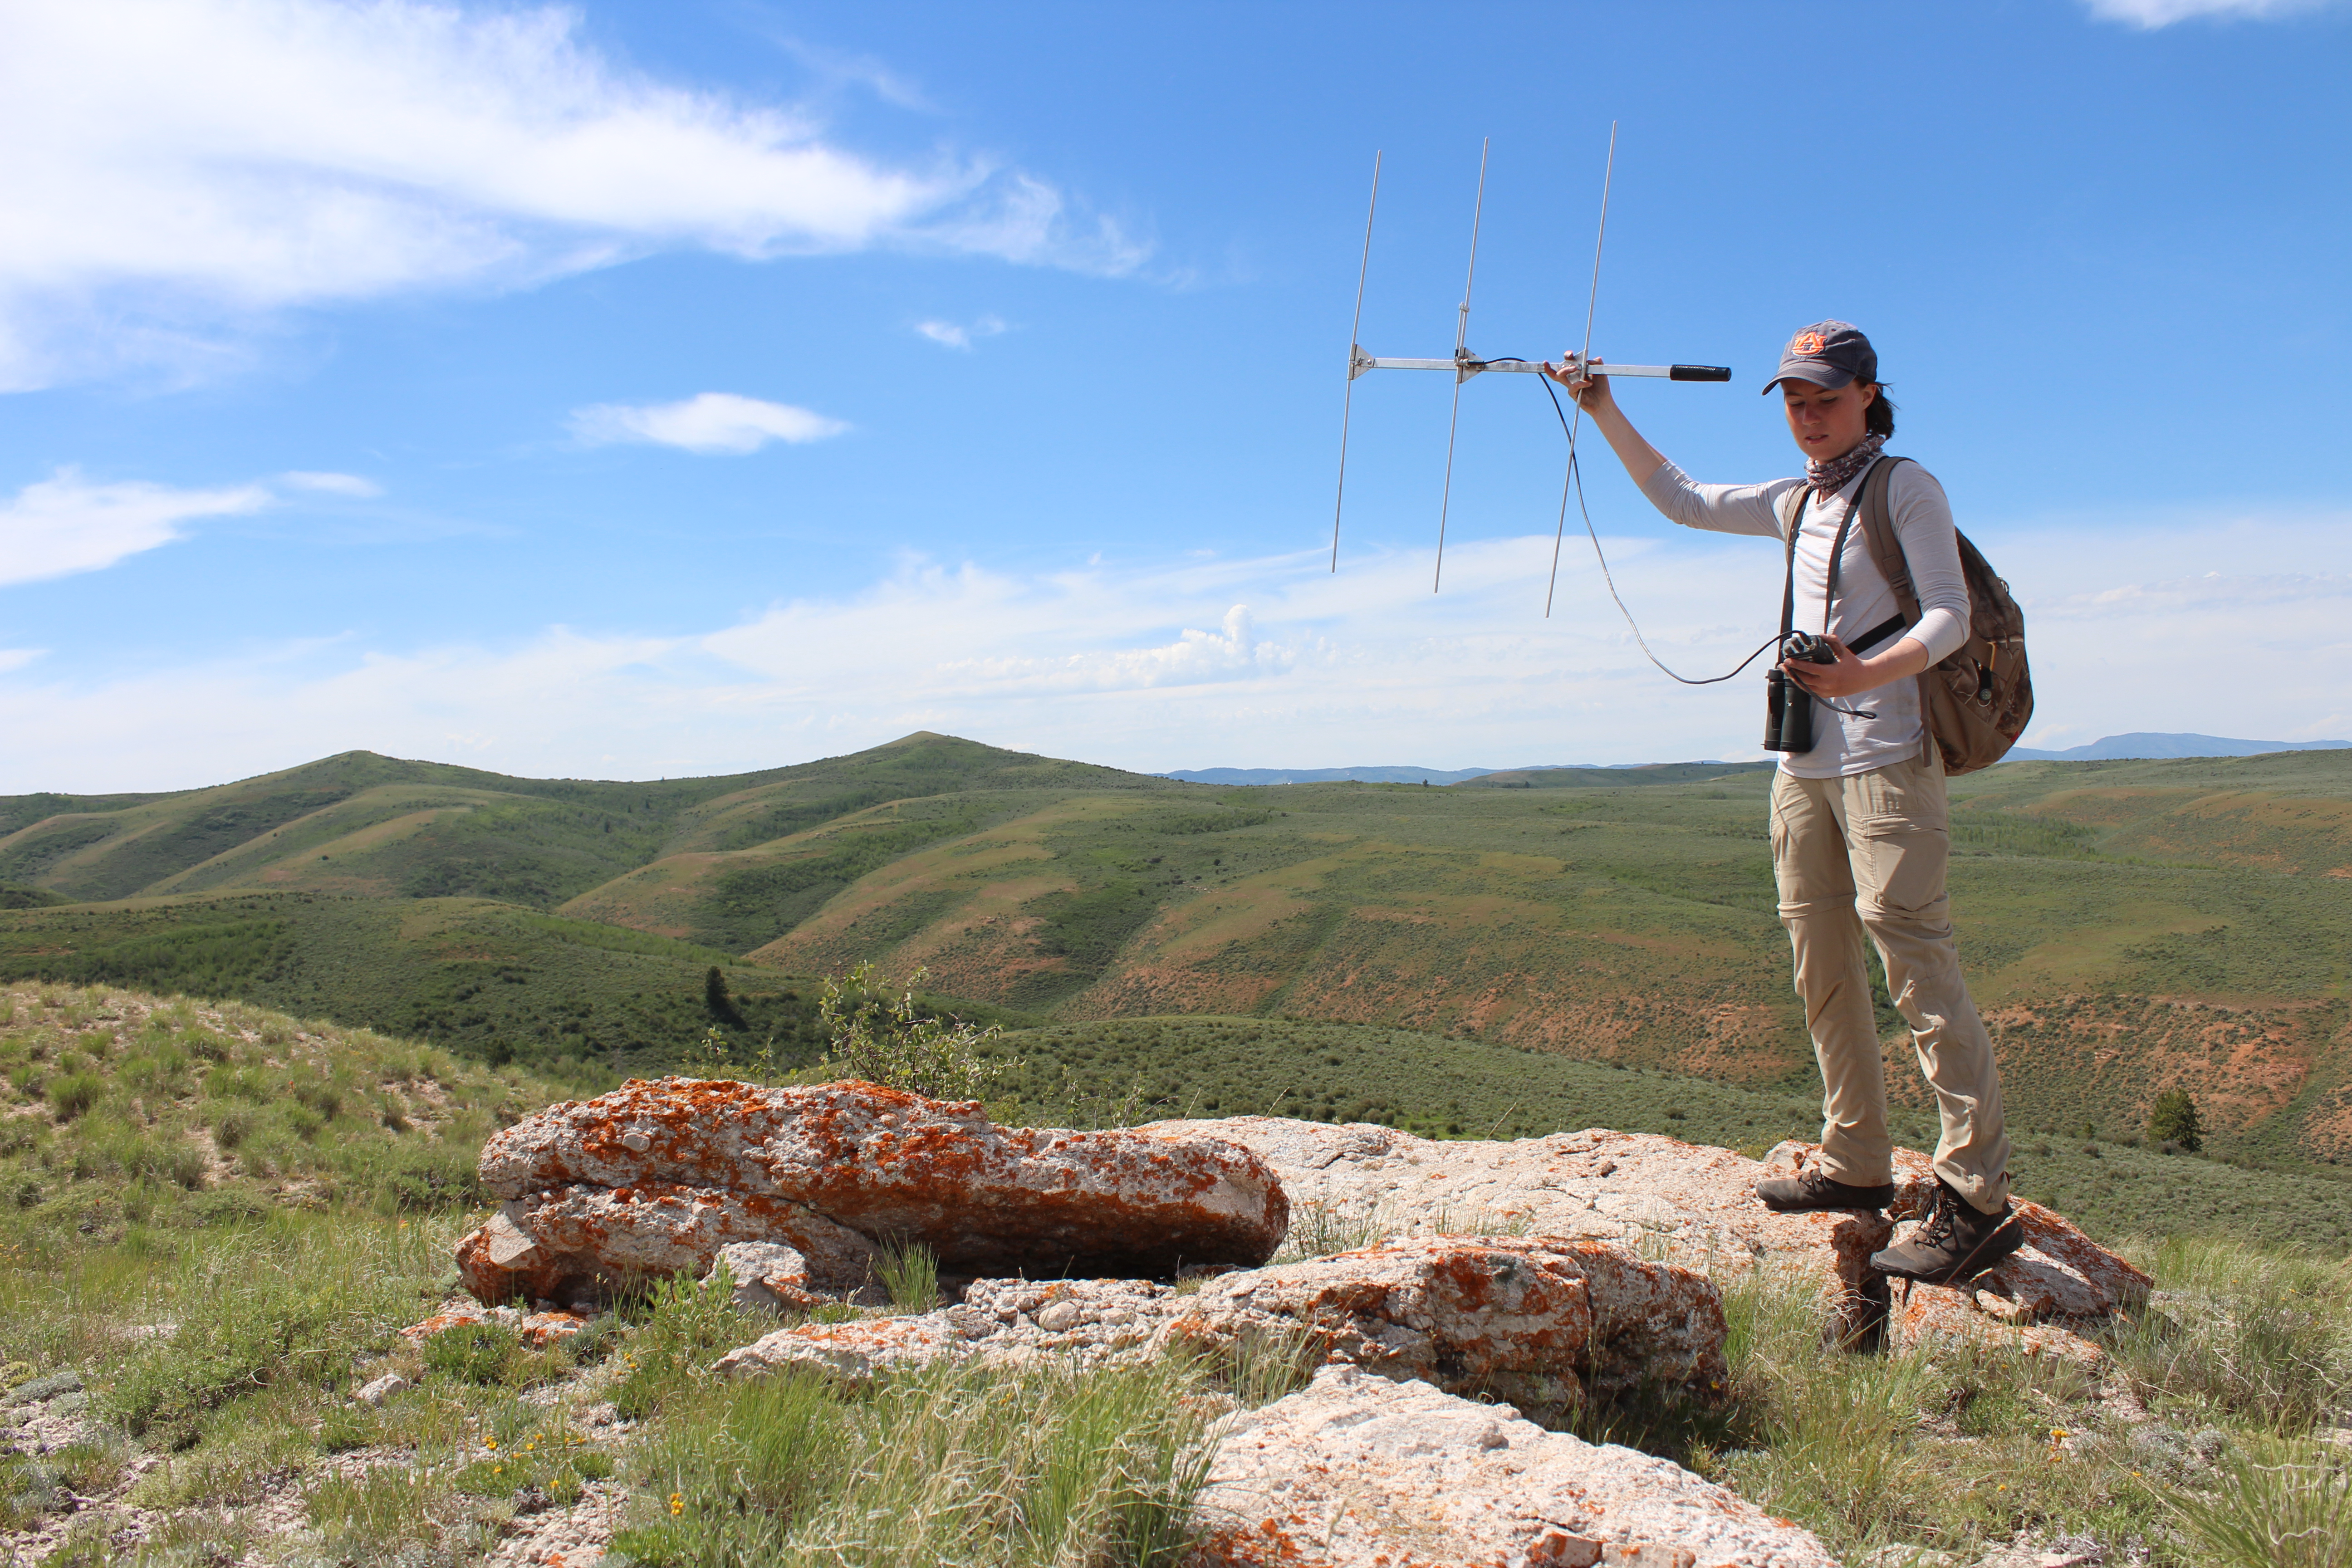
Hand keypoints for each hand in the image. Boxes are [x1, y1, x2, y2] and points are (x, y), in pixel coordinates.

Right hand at [1544, 355, 1614, 413]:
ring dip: (1565, 370)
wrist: (1603, 401)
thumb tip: (1591, 360)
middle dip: (1557, 364)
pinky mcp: (1573, 394)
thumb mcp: (1601, 372)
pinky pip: (1572, 387)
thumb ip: (1597, 363)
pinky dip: (1580, 384)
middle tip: (1568, 362)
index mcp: (1577, 371)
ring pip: (1559, 377)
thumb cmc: (1601, 387)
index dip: (1567, 356)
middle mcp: (1572, 378)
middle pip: (1558, 370)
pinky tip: (1589, 383)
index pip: (1568, 361)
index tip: (1570, 354)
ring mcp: (1571, 386)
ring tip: (1575, 368)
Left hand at [1783, 634, 1931, 698]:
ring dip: (1795, 679)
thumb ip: (1832, 641)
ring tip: (1787, 671)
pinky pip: (1811, 691)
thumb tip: (1820, 635)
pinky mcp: (1827, 695)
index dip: (1796, 665)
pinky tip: (1797, 678)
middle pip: (1803, 679)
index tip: (1787, 660)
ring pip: (1805, 687)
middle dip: (1791, 672)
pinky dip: (1803, 685)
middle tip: (1782, 665)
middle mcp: (1827, 684)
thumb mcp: (1844, 651)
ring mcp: (1826, 691)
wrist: (1865, 679)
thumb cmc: (1854, 664)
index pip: (1808, 670)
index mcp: (1830, 673)